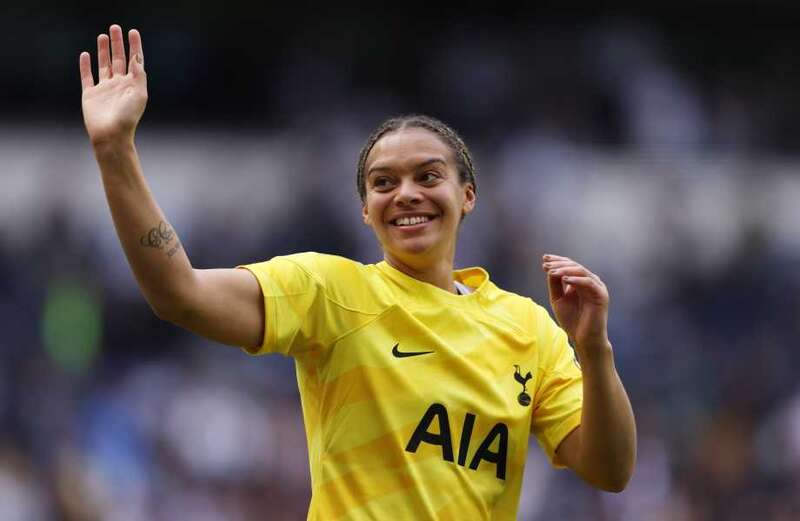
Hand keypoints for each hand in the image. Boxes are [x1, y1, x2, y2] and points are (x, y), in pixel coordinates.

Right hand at [80, 25, 146, 147]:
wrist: (110, 135)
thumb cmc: (127, 117)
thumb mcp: (139, 94)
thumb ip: (138, 74)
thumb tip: (137, 56)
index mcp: (132, 85)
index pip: (134, 61)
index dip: (134, 46)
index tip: (133, 32)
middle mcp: (119, 85)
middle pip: (118, 59)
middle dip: (117, 43)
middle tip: (115, 27)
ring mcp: (104, 89)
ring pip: (104, 65)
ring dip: (103, 50)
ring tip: (103, 36)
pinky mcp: (90, 95)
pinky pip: (87, 76)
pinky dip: (85, 65)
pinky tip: (85, 54)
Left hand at [542, 254, 609, 356]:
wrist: (584, 339)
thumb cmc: (572, 320)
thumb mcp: (558, 299)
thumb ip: (555, 284)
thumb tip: (550, 269)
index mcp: (581, 282)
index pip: (570, 266)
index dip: (557, 261)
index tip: (544, 259)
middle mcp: (590, 282)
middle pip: (575, 266)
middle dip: (559, 264)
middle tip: (546, 264)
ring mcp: (597, 288)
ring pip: (581, 272)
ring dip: (565, 270)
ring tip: (551, 271)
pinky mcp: (601, 295)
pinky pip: (589, 283)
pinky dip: (576, 280)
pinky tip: (564, 280)